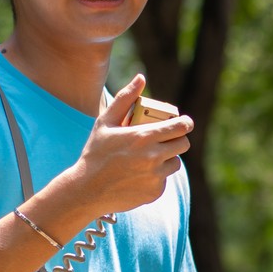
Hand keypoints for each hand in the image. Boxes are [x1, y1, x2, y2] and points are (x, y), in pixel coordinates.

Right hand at [70, 74, 193, 213]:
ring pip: (175, 163)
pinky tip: (139, 174)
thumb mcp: (105, 122)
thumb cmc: (95, 153)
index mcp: (143, 137)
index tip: (184, 123)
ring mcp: (155, 177)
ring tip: (150, 156)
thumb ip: (124, 99)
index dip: (185, 123)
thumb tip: (141, 78)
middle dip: (177, 139)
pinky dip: (157, 176)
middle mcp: (153, 157)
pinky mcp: (155, 192)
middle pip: (183, 144)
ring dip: (168, 158)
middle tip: (167, 138)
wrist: (87, 190)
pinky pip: (164, 180)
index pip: (181, 127)